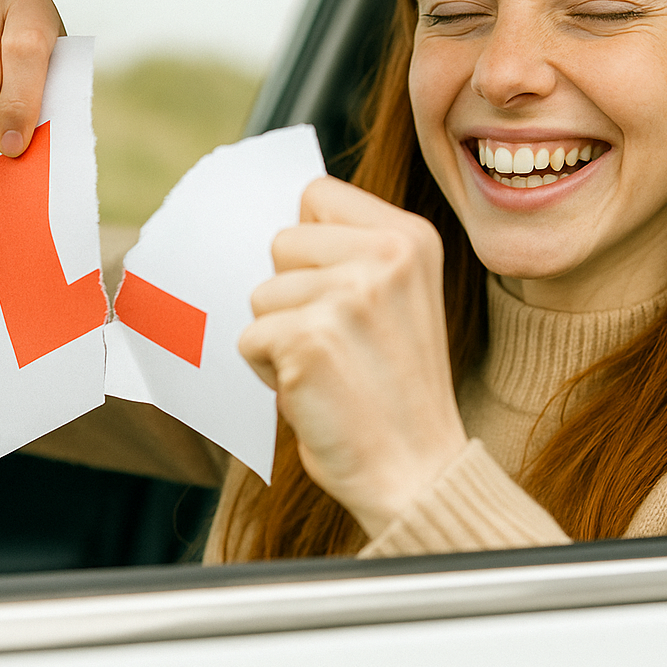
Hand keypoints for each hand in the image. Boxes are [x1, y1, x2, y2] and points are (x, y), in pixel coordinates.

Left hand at [239, 175, 468, 537]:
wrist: (418, 471)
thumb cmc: (396, 391)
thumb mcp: (400, 299)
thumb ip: (353, 254)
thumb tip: (276, 228)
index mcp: (411, 237)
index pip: (316, 195)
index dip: (308, 247)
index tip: (334, 292)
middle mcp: (385, 256)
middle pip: (281, 242)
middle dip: (290, 295)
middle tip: (337, 344)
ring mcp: (348, 295)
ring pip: (260, 294)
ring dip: (279, 337)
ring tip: (329, 370)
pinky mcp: (308, 338)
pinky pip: (249, 339)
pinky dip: (267, 373)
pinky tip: (315, 391)